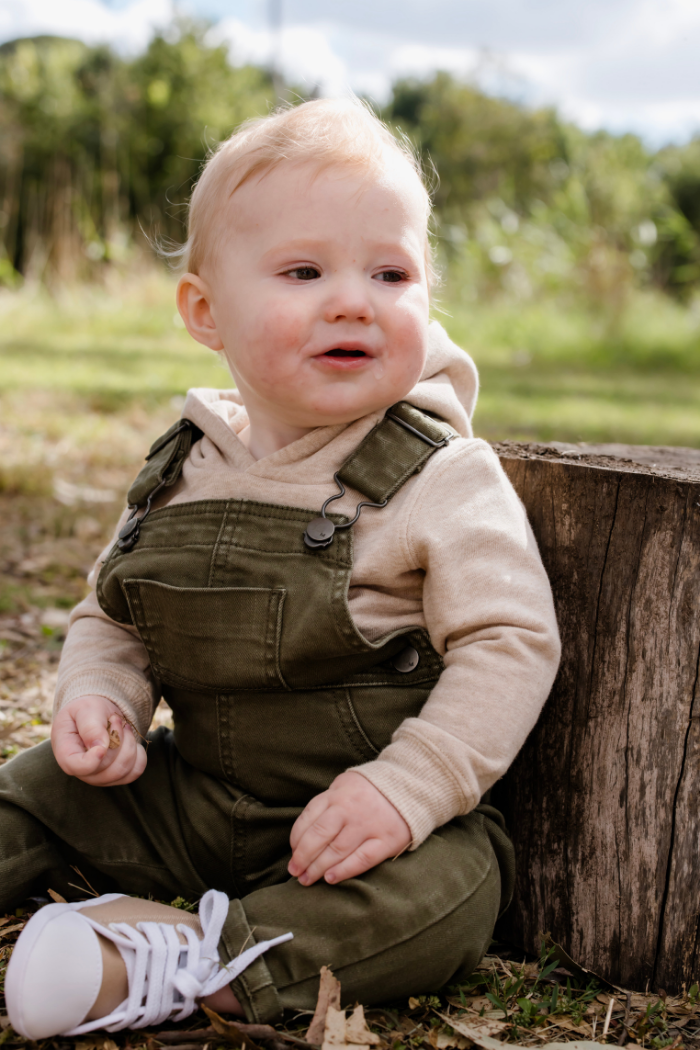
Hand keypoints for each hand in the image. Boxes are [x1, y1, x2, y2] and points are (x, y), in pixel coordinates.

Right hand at [51, 695, 146, 785]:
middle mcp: (81, 771)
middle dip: (117, 739)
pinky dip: (138, 754)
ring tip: (122, 727)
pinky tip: (129, 740)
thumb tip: (100, 747)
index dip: (93, 760)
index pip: (77, 768)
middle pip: (106, 769)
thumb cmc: (86, 710)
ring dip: (129, 744)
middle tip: (115, 719)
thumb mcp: (85, 709)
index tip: (103, 745)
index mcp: (66, 753)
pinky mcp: (116, 776)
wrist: (97, 714)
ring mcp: (99, 777)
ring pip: (123, 771)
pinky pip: (135, 771)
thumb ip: (91, 727)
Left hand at [288, 770, 410, 885]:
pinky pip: (362, 859)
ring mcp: (369, 825)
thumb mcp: (344, 786)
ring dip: (318, 868)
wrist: (411, 786)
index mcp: (337, 795)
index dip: (296, 839)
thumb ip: (326, 804)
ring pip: (337, 850)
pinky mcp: (387, 840)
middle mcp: (350, 809)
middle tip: (295, 871)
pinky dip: (344, 870)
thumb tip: (302, 836)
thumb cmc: (370, 790)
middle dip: (303, 857)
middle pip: (319, 836)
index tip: (293, 853)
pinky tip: (330, 878)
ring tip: (307, 879)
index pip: (309, 818)